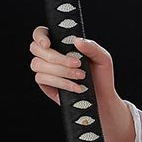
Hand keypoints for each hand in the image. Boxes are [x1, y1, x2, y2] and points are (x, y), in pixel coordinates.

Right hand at [29, 26, 133, 141]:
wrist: (104, 107)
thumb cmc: (103, 81)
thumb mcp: (104, 62)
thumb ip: (94, 48)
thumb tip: (77, 40)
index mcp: (61, 47)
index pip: (41, 34)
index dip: (41, 36)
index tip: (51, 42)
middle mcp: (51, 59)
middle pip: (36, 50)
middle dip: (57, 58)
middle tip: (78, 66)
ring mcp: (48, 75)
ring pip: (38, 66)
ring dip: (60, 71)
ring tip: (81, 79)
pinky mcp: (48, 90)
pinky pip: (43, 82)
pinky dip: (61, 84)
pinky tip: (77, 89)